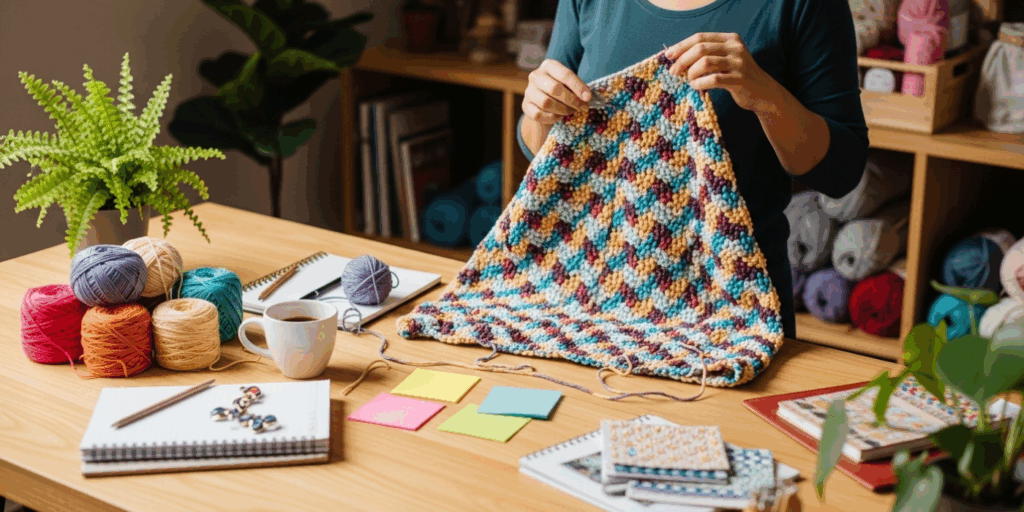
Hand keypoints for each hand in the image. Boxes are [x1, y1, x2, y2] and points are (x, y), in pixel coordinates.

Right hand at [522, 59, 591, 125]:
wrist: (543, 103)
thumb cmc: (561, 90)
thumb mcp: (568, 84)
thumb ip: (576, 88)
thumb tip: (586, 98)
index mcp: (549, 65)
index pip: (565, 74)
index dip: (578, 87)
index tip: (588, 98)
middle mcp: (536, 75)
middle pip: (555, 89)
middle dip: (571, 100)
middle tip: (582, 107)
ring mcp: (529, 91)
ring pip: (546, 103)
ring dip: (562, 110)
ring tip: (570, 111)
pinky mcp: (525, 105)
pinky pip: (539, 114)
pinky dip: (552, 118)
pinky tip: (558, 116)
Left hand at [665, 33, 781, 114]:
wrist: (763, 93)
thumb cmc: (737, 76)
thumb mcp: (726, 59)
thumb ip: (707, 55)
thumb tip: (676, 58)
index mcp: (730, 39)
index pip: (700, 37)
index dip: (682, 46)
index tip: (669, 55)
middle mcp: (735, 48)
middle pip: (701, 48)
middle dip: (683, 60)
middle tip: (674, 71)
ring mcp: (739, 63)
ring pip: (706, 62)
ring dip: (692, 72)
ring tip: (689, 80)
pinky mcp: (740, 79)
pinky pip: (714, 79)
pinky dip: (701, 83)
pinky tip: (696, 86)